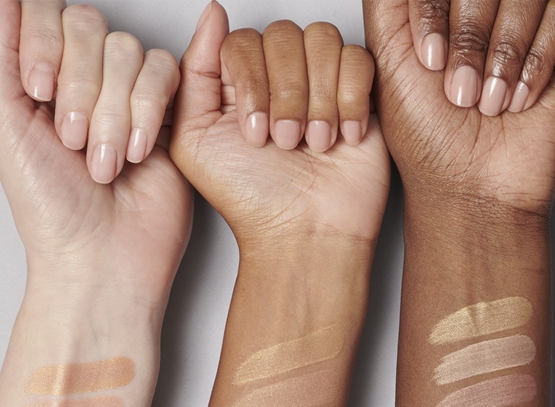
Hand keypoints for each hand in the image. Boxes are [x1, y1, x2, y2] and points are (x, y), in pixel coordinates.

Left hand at [0, 0, 192, 299]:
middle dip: (80, 88)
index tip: (39, 92)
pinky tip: (140, 153)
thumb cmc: (52, 211)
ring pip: (127, 52)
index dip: (45, 43)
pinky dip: (148, 112)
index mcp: (41, 76)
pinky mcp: (169, 114)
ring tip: (106, 163)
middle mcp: (85, 79)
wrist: (101, 260)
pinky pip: (165, 74)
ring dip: (113, 113)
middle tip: (73, 142)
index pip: (45, 11)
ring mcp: (128, 95)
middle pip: (88, 25)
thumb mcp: (4, 126)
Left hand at [171, 3, 389, 248]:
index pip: (242, 39)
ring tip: (315, 144)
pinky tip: (343, 137)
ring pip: (321, 41)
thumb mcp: (195, 140)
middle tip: (285, 144)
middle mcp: (280, 78)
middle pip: (284, 35)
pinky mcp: (361, 97)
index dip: (251, 81)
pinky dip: (350, 100)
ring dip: (318, 99)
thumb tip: (212, 12)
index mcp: (239, 83)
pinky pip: (359, 60)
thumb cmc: (251, 202)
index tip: (253, 134)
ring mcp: (322, 85)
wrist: (304, 235)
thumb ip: (193, 72)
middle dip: (286, 95)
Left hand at [363, 0, 554, 215]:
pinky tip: (519, 102)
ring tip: (488, 104)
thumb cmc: (426, 138)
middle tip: (459, 91)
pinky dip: (535, 63)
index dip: (437, 13)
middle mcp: (487, 11)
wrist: (470, 190)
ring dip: (503, 54)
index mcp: (446, 7)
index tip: (428, 61)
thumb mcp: (388, 58)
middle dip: (471, 37)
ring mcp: (527, 27)